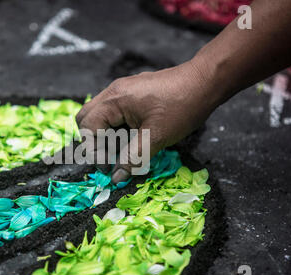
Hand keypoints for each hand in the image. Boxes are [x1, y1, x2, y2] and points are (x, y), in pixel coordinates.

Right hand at [76, 58, 221, 183]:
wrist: (205, 81)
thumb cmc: (182, 107)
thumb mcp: (156, 137)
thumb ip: (132, 158)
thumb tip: (116, 177)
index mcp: (115, 100)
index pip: (88, 128)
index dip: (94, 151)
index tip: (108, 168)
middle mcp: (113, 92)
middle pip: (85, 118)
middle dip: (93, 141)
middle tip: (109, 158)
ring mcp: (122, 90)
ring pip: (98, 114)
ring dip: (105, 134)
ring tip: (122, 151)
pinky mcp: (132, 93)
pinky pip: (112, 110)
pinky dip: (115, 127)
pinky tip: (131, 138)